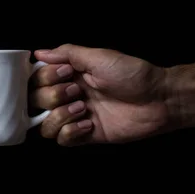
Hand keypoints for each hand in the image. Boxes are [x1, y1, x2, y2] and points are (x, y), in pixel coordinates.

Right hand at [29, 44, 169, 145]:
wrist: (158, 99)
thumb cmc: (132, 74)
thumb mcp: (99, 57)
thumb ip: (67, 53)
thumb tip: (38, 53)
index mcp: (69, 75)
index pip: (37, 79)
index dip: (45, 78)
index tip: (66, 74)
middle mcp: (69, 95)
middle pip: (36, 102)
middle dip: (53, 96)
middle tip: (78, 91)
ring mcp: (76, 117)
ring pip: (45, 125)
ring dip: (59, 116)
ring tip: (83, 108)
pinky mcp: (86, 135)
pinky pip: (62, 140)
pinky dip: (70, 132)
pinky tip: (88, 124)